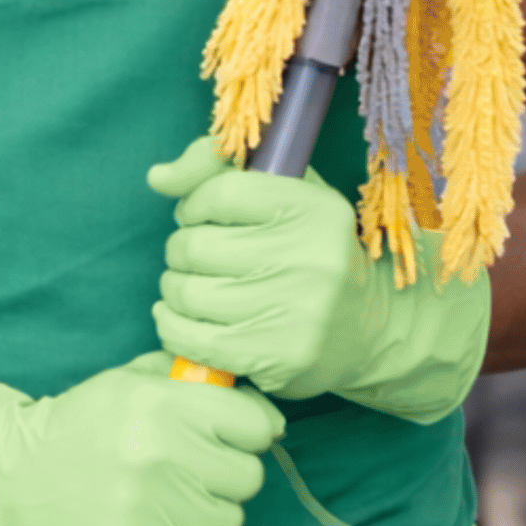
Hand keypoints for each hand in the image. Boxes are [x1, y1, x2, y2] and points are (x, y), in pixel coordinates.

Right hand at [0, 345, 281, 525]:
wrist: (4, 475)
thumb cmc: (73, 429)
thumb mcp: (126, 384)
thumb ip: (192, 388)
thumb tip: (267, 420)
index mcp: (161, 403)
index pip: (256, 426)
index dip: (242, 435)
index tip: (218, 442)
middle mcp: (159, 452)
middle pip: (247, 478)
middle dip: (222, 478)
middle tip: (186, 477)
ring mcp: (147, 506)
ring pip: (228, 522)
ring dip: (206, 519)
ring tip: (167, 508)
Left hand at [148, 136, 490, 420]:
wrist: (367, 328)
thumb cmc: (309, 252)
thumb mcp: (284, 194)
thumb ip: (218, 168)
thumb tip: (158, 177)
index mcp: (315, 209)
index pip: (219, 192)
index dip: (194, 205)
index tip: (201, 218)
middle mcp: (311, 258)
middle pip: (193, 246)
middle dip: (180, 251)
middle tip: (198, 259)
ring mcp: (295, 311)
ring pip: (184, 292)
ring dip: (175, 290)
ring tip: (195, 289)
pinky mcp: (274, 356)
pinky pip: (187, 337)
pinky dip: (171, 326)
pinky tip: (183, 319)